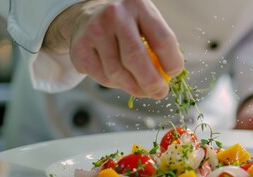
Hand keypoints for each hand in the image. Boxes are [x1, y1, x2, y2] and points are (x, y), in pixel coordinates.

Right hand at [44, 0, 183, 99]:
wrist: (90, 15)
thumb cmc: (129, 25)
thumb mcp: (146, 24)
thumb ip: (158, 47)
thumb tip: (166, 80)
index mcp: (139, 6)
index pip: (162, 40)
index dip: (172, 62)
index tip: (173, 73)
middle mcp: (115, 15)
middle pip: (136, 59)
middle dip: (151, 83)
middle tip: (159, 93)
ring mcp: (94, 31)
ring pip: (117, 73)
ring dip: (133, 88)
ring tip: (141, 88)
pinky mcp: (79, 48)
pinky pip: (102, 78)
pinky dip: (115, 85)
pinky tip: (121, 79)